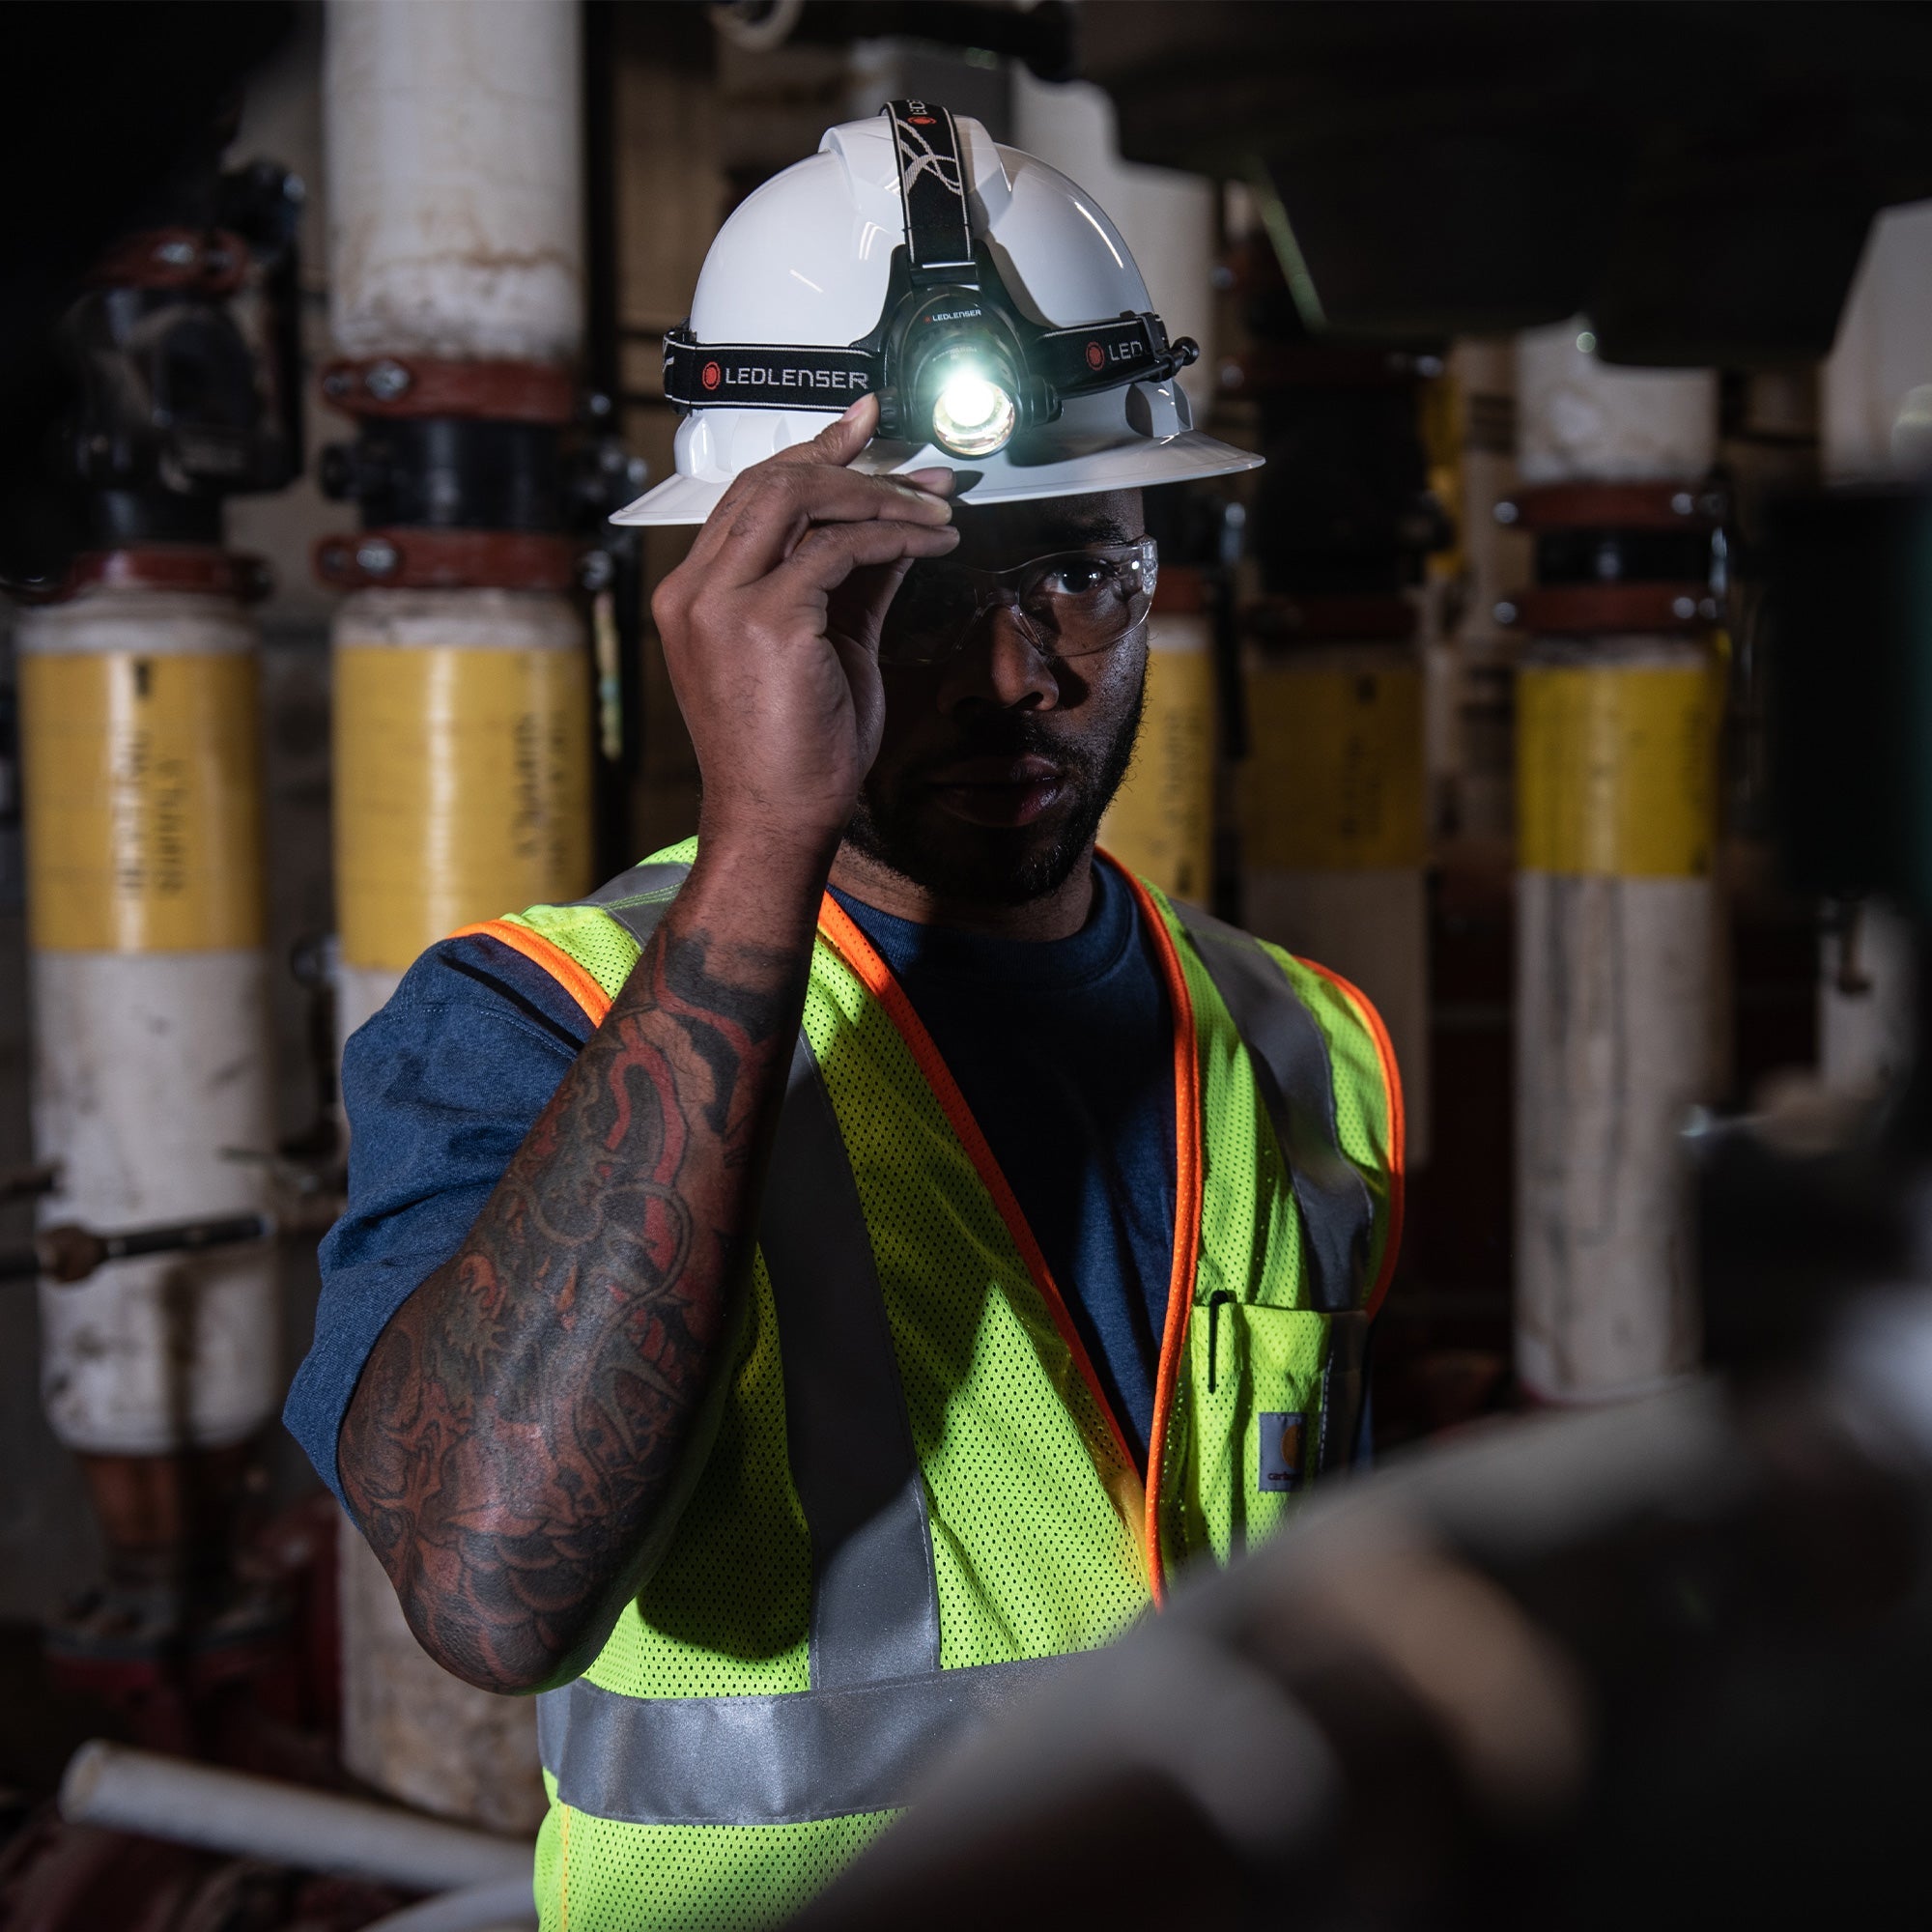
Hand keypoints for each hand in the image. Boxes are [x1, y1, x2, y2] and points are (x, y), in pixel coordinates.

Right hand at [651, 394, 957, 864]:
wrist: (776, 823)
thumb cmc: (794, 756)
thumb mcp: (829, 647)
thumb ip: (853, 582)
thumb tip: (894, 527)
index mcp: (694, 595)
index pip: (749, 499)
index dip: (811, 456)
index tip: (861, 429)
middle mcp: (694, 590)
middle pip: (770, 484)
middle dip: (851, 463)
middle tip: (917, 470)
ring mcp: (722, 602)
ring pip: (801, 501)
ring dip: (879, 496)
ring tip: (934, 511)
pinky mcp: (766, 620)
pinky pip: (839, 549)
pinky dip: (893, 536)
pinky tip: (930, 544)